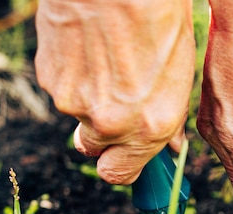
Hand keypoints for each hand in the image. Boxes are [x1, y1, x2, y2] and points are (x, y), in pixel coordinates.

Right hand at [35, 0, 194, 183]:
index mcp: (150, 128)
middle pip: (92, 151)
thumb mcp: (180, 75)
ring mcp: (76, 104)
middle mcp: (111, 124)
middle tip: (114, 106)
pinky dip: (73, 76)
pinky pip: (62, 89)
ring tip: (107, 61)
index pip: (121, 175)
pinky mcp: (51, 79)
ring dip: (89, 100)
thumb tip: (171, 146)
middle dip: (102, 136)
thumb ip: (170, 118)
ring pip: (77, 116)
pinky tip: (89, 49)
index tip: (124, 158)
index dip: (121, 167)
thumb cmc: (160, 20)